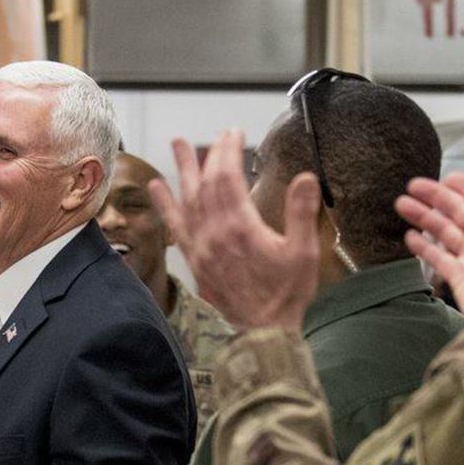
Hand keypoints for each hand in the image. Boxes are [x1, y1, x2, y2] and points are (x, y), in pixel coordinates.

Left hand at [149, 130, 321, 331]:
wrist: (262, 331)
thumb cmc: (285, 294)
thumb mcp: (303, 252)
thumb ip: (302, 213)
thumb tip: (306, 177)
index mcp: (240, 228)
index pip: (228, 178)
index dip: (229, 152)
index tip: (234, 133)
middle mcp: (214, 234)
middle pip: (206, 184)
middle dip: (209, 155)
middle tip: (214, 135)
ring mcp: (201, 247)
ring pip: (187, 200)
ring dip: (182, 171)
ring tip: (178, 144)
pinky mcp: (195, 260)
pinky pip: (175, 227)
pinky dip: (165, 205)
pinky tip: (157, 188)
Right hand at [396, 141, 463, 321]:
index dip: (463, 184)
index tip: (446, 176)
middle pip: (456, 211)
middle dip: (433, 198)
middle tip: (411, 186)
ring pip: (442, 231)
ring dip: (423, 217)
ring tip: (401, 206)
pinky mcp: (457, 275)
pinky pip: (437, 256)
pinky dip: (422, 246)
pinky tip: (409, 237)